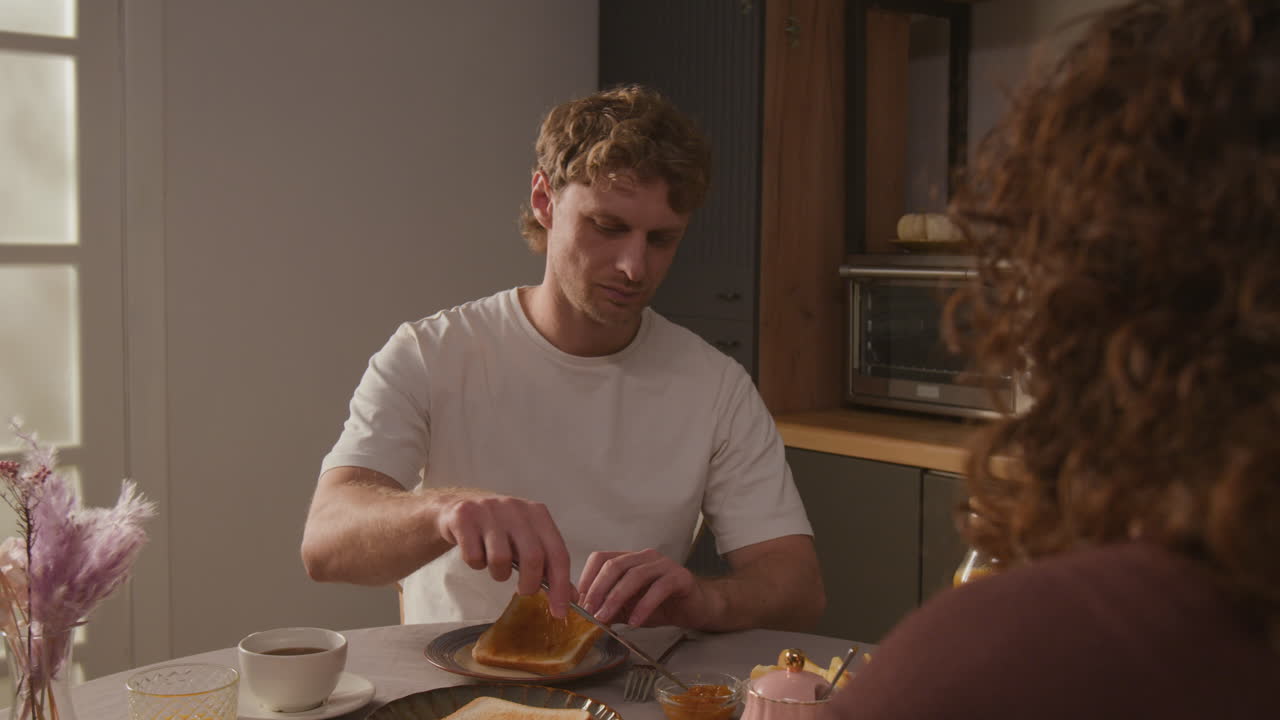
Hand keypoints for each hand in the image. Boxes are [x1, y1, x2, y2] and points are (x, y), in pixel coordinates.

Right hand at [433, 489, 572, 616]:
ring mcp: (489, 510)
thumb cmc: (498, 528)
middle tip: (524, 591)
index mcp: (537, 514)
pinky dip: (476, 564)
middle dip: (529, 584)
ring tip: (495, 566)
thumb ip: (547, 565)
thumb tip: (569, 598)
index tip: (559, 611)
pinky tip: (477, 554)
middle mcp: (516, 508)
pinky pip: (474, 556)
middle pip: (533, 557)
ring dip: (499, 573)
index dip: (561, 586)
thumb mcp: (526, 540)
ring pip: (501, 558)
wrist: (458, 505)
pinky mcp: (464, 517)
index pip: (558, 553)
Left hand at [576, 549, 713, 626]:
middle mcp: (645, 557)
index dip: (587, 578)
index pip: (601, 558)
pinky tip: (635, 621)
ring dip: (616, 598)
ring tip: (605, 618)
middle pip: (615, 565)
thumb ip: (609, 608)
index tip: (578, 601)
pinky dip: (644, 605)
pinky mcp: (680, 577)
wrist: (696, 608)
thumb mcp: (628, 608)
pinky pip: (659, 588)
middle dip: (598, 589)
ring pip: (635, 575)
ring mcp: (663, 564)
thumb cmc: (661, 606)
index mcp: (630, 560)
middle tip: (589, 611)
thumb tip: (584, 616)